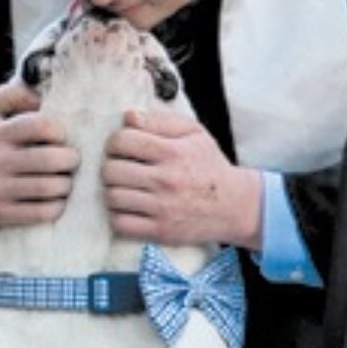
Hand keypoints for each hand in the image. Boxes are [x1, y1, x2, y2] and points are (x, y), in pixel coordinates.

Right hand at [0, 81, 79, 227]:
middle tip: (69, 159)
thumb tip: (42, 95)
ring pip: (50, 188)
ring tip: (62, 179)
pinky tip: (53, 198)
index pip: (40, 126)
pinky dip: (56, 206)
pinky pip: (41, 213)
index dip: (58, 130)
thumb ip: (13, 94)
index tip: (59, 136)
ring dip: (65, 183)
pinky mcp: (0, 213)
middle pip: (51, 159)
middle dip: (70, 159)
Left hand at [102, 108, 264, 248]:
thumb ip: (160, 121)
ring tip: (123, 188)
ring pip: (113, 197)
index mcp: (172, 152)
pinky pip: (121, 224)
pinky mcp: (161, 231)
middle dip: (110, 167)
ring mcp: (162, 208)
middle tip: (119, 169)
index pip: (123, 141)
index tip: (119, 148)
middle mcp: (166, 180)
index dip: (114, 142)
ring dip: (112, 191)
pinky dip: (118, 216)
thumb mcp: (194, 133)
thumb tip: (128, 117)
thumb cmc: (210, 166)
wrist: (235, 206)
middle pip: (111, 171)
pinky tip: (128, 208)